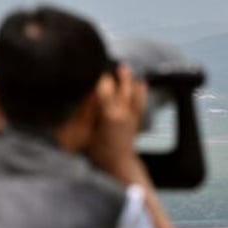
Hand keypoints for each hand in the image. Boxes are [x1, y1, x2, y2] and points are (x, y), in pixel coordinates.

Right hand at [87, 65, 147, 181]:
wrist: (118, 163)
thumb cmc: (98, 151)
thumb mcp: (86, 132)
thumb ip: (86, 112)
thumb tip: (86, 93)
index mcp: (109, 114)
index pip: (104, 88)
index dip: (99, 77)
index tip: (93, 67)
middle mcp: (123, 112)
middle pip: (120, 87)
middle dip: (114, 74)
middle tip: (106, 63)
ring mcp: (132, 116)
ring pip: (132, 92)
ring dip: (128, 79)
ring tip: (123, 67)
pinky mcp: (137, 120)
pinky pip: (141, 101)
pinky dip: (141, 91)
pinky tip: (141, 81)